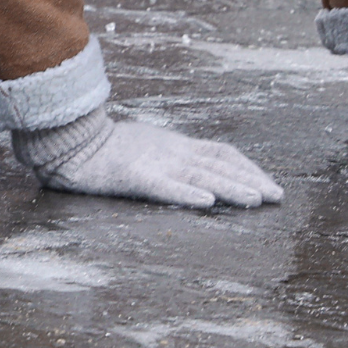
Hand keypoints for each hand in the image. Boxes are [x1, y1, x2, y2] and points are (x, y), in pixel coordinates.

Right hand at [13, 106, 282, 208]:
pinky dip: (187, 194)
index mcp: (175, 146)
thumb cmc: (105, 149)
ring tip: (255, 200)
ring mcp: (154, 163)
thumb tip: (199, 174)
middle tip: (278, 197)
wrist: (69, 143)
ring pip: (200, 177)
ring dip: (230, 189)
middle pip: (219, 166)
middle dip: (251, 180)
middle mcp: (172, 152)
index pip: (222, 154)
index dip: (248, 168)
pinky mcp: (133, 176)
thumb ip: (171, 158)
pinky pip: (164, 186)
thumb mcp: (148, 148)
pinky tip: (207, 204)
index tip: (268, 184)